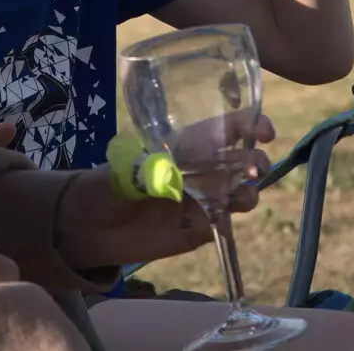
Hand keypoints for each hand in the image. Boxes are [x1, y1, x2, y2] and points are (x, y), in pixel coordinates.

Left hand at [55, 116, 274, 270]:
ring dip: (250, 191)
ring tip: (241, 196)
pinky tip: (223, 220)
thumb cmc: (105, 185)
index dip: (248, 125)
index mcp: (186, 145)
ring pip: (241, 191)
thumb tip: (169, 176)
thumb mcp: (123, 172)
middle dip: (256, 160)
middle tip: (254, 168)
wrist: (89, 227)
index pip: (225, 128)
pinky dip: (230, 220)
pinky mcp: (198, 229)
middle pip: (243, 160)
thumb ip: (147, 173)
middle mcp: (200, 169)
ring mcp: (202, 199)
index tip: (263, 131)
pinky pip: (225, 222)